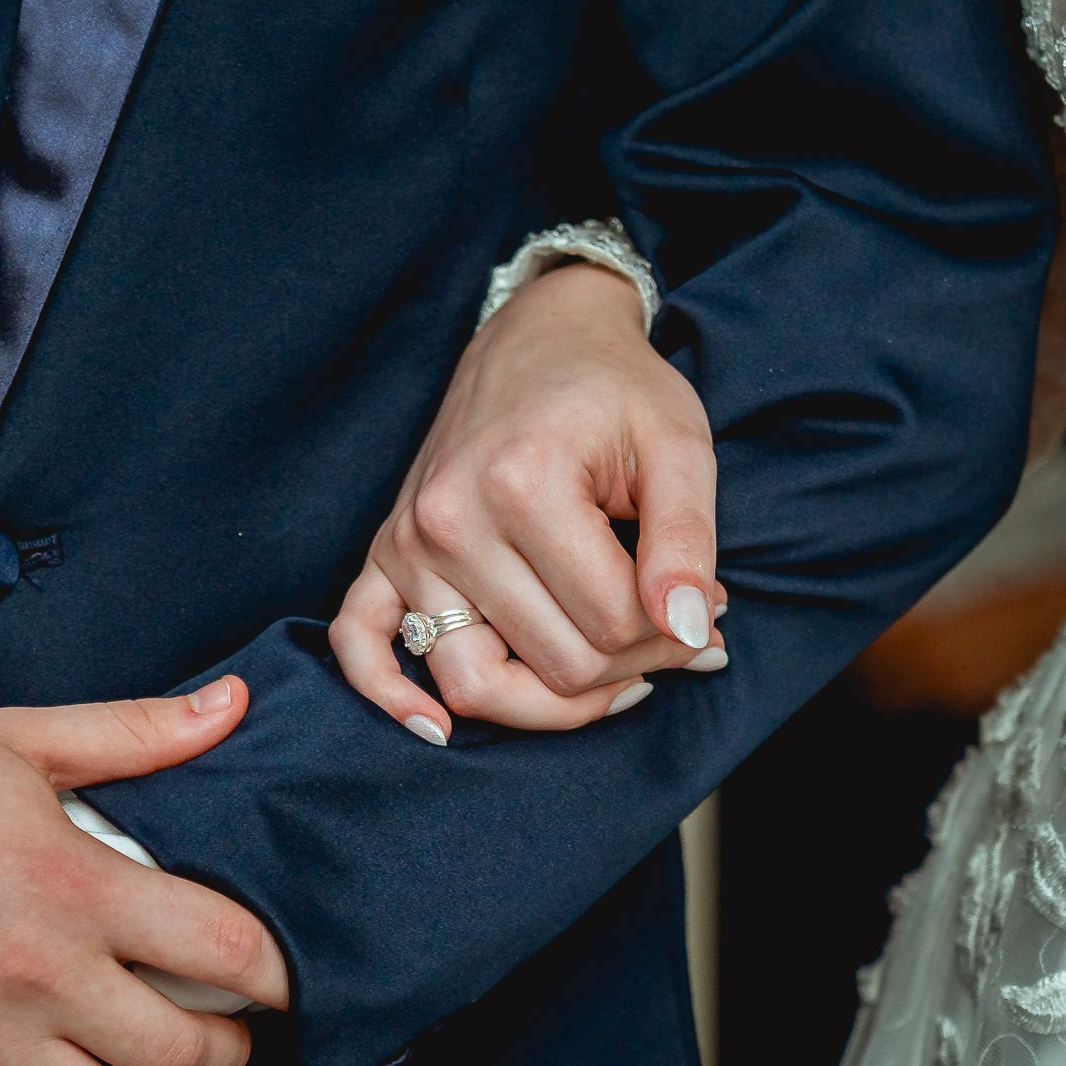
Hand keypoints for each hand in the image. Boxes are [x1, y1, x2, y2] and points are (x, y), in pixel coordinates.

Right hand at [0, 676, 288, 1065]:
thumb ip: (136, 733)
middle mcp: (36, 968)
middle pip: (185, 1053)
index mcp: (75, 880)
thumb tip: (232, 703)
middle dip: (224, 1056)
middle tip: (224, 1041)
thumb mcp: (13, 736)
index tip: (277, 981)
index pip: (229, 948)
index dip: (275, 975)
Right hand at [331, 261, 724, 738]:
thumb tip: (689, 632)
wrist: (539, 335)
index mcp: (524, 482)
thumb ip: (688, 543)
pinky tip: (434, 729)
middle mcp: (450, 518)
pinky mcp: (384, 553)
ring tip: (609, 677)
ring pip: (473, 682)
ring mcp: (408, 541)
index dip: (676, 633)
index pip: (612, 623)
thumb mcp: (679, 448)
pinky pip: (361, 642)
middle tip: (670, 634)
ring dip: (550, 705)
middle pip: (553, 664)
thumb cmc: (616, 391)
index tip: (705, 607)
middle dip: (630, 666)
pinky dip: (388, 695)